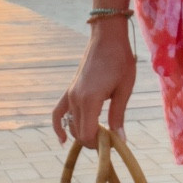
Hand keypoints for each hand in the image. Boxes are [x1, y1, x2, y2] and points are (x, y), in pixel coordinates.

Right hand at [52, 23, 135, 145]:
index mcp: (90, 100)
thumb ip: (118, 116)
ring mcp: (70, 94)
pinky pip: (58, 112)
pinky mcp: (69, 89)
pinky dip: (59, 126)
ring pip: (71, 125)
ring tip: (101, 134)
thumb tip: (121, 140)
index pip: (87, 134)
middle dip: (93, 140)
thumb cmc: (120, 61)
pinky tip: (62, 139)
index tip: (114, 143)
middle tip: (111, 139)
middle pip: (78, 132)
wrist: (107, 38)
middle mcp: (75, 99)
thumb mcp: (124, 89)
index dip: (99, 144)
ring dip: (83, 133)